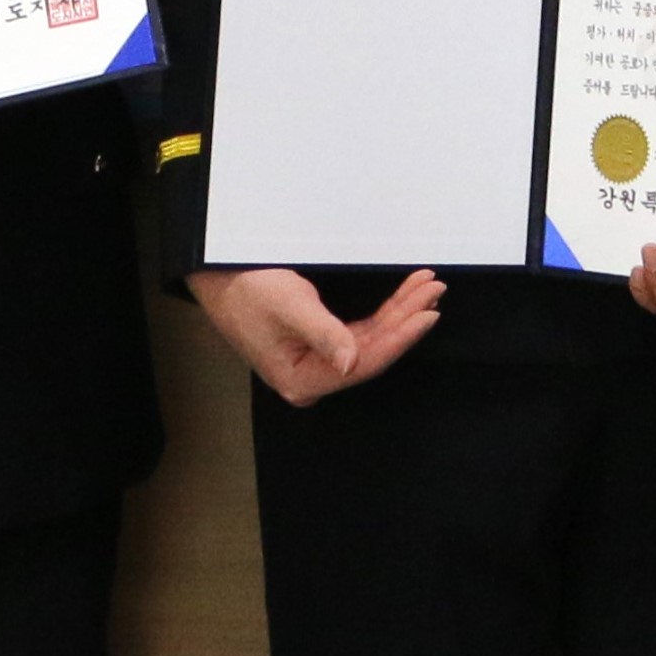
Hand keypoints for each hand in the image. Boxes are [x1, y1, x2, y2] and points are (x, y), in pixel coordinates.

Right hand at [192, 265, 443, 406]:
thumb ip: (325, 335)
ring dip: (401, 311)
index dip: (400, 339)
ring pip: (372, 338)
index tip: (428, 314)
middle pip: (373, 350)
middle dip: (406, 319)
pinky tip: (406, 295)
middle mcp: (313, 377)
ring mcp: (318, 361)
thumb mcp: (290, 308)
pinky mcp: (321, 343)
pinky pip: (362, 330)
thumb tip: (352, 362)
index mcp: (302, 380)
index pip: (363, 363)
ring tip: (427, 286)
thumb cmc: (248, 290)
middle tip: (435, 289)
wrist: (221, 276)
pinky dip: (386, 311)